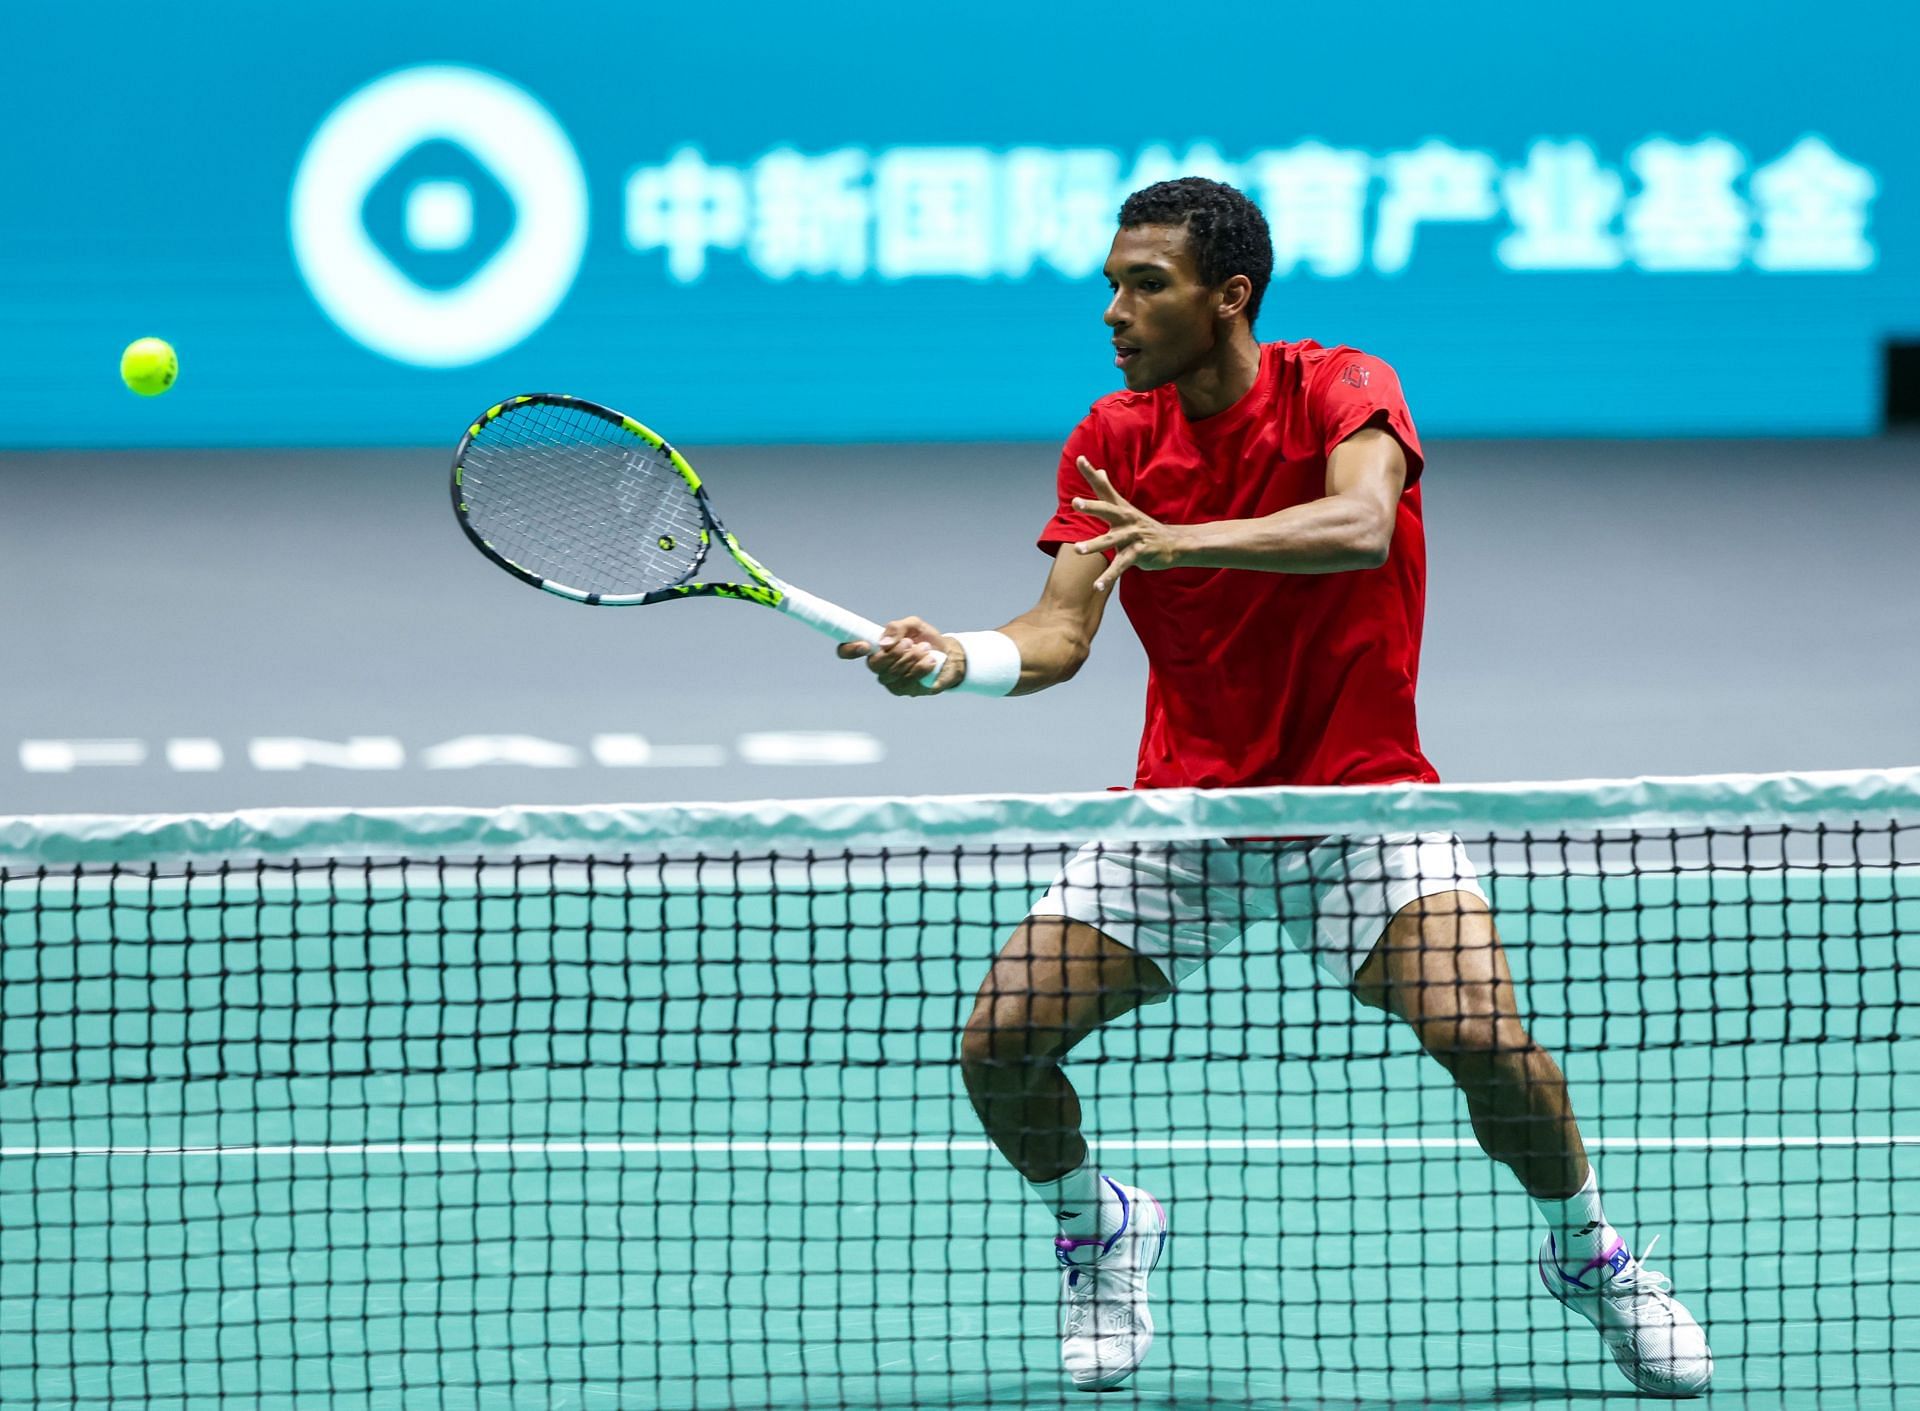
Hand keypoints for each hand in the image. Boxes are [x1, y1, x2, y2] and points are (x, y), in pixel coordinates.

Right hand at [836, 616, 966, 696]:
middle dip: (894, 653)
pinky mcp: (906, 691)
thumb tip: (884, 642)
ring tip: (926, 648)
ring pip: (893, 673)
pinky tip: (930, 660)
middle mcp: (879, 668)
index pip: (847, 651)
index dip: (849, 649)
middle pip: (874, 665)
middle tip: (911, 643)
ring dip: (911, 658)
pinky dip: (921, 668)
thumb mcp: (913, 625)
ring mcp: (891, 682)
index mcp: (874, 649)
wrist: (949, 654)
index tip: (865, 645)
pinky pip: (909, 681)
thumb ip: (897, 627)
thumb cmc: (925, 639)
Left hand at [1069, 456, 1187, 591]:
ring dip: (1094, 545)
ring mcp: (1132, 537)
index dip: (1092, 473)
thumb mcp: (1125, 507)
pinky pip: (1120, 567)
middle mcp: (1126, 519)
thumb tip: (1099, 471)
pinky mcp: (1138, 554)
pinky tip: (1096, 586)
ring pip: (1111, 540)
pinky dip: (1108, 577)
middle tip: (1076, 503)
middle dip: (1092, 506)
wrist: (1174, 544)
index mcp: (1120, 508)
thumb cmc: (1143, 526)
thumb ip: (1108, 490)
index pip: (1104, 488)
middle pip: (1108, 510)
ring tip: (1077, 550)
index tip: (1080, 458)